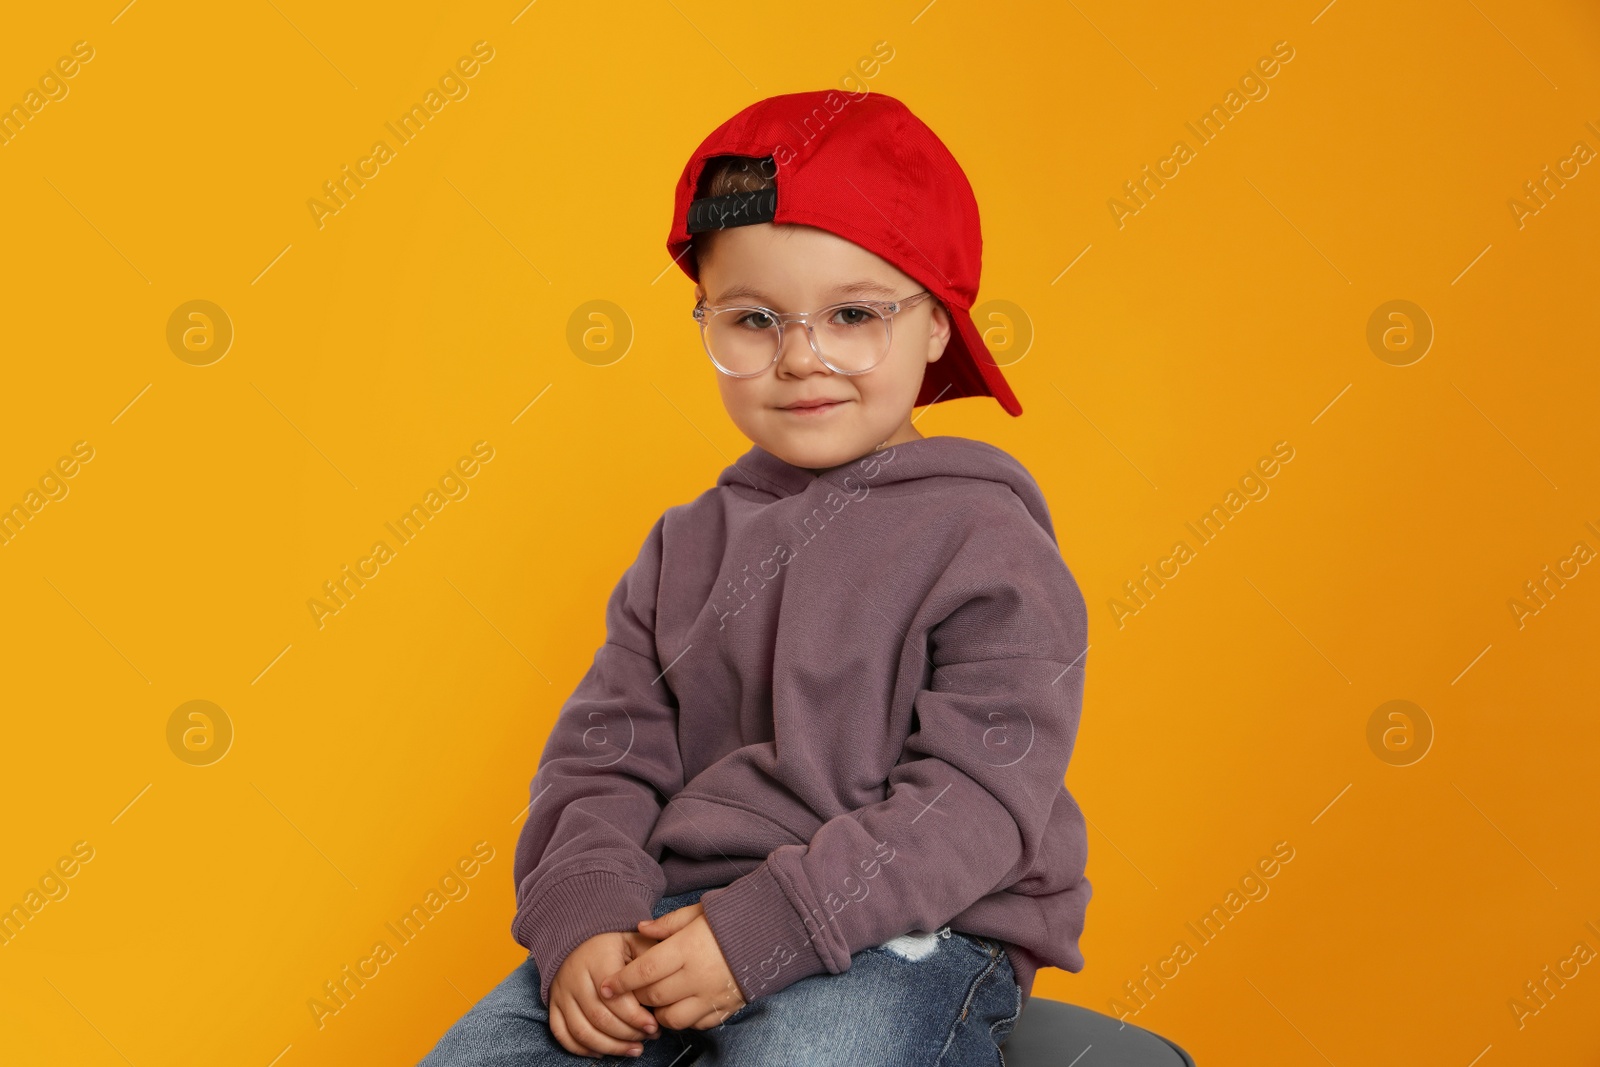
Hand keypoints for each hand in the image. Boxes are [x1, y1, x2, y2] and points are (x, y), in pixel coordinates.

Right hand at [548, 929, 662, 1057]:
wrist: (578, 941)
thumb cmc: (612, 946)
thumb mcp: (633, 942)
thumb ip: (650, 958)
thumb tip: (668, 979)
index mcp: (597, 960)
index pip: (615, 997)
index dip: (635, 1016)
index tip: (653, 1026)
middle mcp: (575, 977)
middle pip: (599, 1017)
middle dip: (627, 1034)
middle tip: (647, 1038)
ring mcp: (561, 994)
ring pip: (582, 1031)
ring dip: (610, 1046)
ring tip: (633, 1049)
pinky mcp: (554, 1006)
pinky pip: (563, 1034)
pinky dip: (582, 1049)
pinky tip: (604, 1051)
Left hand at [598, 902, 747, 1031]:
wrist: (776, 931)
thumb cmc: (734, 918)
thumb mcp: (699, 912)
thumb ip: (667, 923)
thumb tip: (640, 929)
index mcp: (688, 948)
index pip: (644, 971)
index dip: (621, 981)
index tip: (605, 986)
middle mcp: (698, 976)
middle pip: (654, 997)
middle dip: (637, 996)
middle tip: (634, 989)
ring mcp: (712, 996)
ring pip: (672, 1018)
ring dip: (659, 1012)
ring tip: (659, 998)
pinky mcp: (725, 1008)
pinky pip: (696, 1024)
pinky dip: (684, 1018)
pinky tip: (683, 1003)